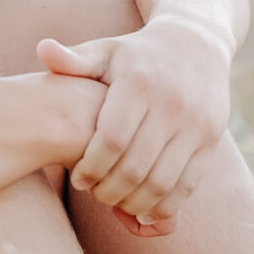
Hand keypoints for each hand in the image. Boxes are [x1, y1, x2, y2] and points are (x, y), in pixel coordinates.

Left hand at [36, 15, 231, 237]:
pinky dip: (164, 205)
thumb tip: (43, 50)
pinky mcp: (211, 140)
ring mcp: (196, 124)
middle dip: (109, 191)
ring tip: (116, 202)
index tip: (77, 179)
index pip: (112, 141)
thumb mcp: (106, 51)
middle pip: (135, 168)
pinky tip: (144, 208)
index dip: (91, 168)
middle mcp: (172, 104)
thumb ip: (74, 59)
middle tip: (94, 194)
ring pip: (161, 182)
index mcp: (139, 83)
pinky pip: (188, 186)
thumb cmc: (137, 55)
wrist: (197, 44)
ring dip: (134, 203)